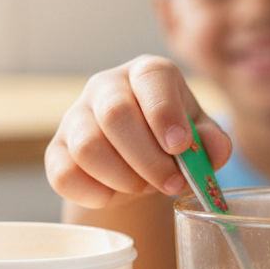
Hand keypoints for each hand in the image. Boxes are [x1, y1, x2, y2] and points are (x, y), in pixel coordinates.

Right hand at [45, 55, 230, 207]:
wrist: (137, 161)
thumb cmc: (171, 140)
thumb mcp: (199, 137)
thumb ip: (212, 141)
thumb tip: (213, 149)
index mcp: (147, 74)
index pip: (151, 78)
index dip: (165, 114)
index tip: (179, 148)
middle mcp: (106, 87)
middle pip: (115, 115)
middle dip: (148, 160)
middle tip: (171, 184)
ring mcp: (75, 117)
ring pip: (87, 148)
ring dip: (124, 179)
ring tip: (144, 186)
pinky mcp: (56, 150)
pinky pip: (64, 175)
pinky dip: (95, 195)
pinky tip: (116, 194)